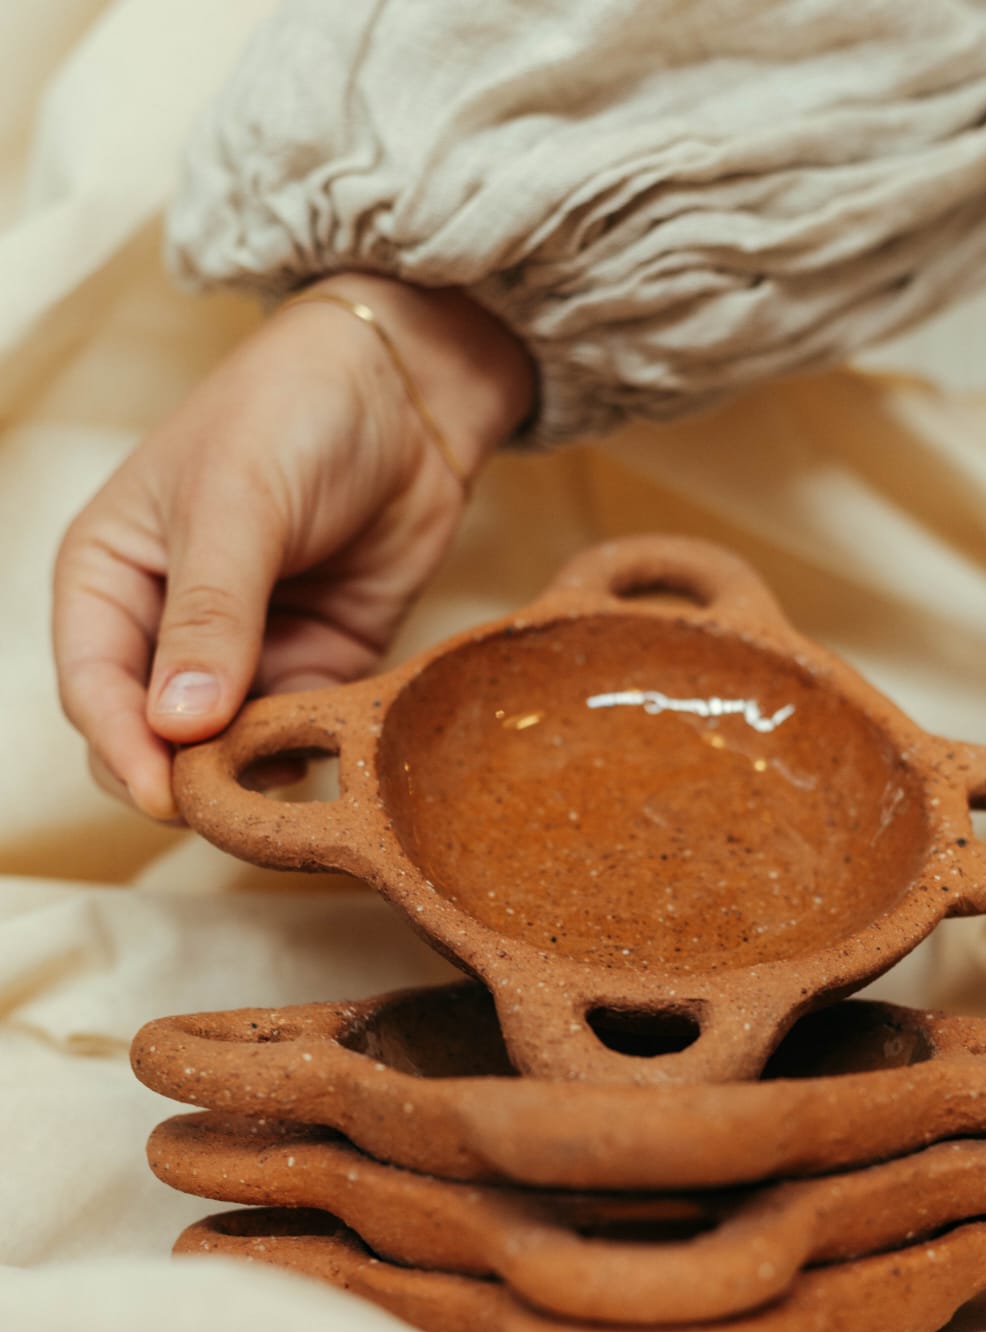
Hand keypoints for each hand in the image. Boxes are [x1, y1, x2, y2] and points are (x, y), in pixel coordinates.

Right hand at [53, 272, 533, 818]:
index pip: (93, 687)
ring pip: (225, 749)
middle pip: (149, 736)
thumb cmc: (294, 411)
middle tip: (233, 801)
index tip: (162, 796)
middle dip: (183, 773)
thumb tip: (178, 724)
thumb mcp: (237, 502)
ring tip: (290, 775)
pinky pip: (299, 733)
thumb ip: (210, 614)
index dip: (121, 748)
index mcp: (109, 576)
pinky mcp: (315, 665)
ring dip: (251, 773)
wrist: (407, 391)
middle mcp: (164, 625)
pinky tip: (332, 754)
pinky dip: (310, 753)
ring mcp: (241, 652)